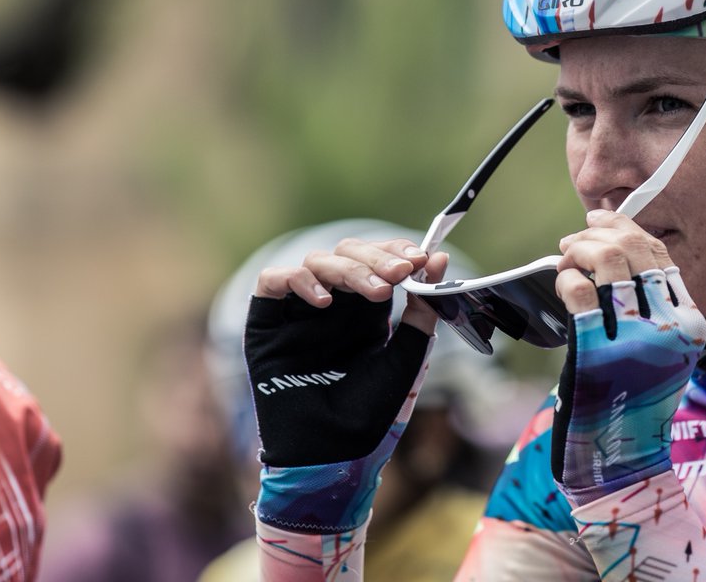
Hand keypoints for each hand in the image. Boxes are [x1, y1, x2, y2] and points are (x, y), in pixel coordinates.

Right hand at [245, 237, 446, 532]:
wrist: (331, 453)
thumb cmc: (368, 413)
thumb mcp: (404, 358)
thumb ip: (420, 313)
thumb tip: (439, 263)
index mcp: (363, 311)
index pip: (375, 260)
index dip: (395, 251)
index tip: (421, 259)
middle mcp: (331, 305)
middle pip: (346, 253)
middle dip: (377, 257)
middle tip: (402, 272)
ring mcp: (298, 311)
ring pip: (316, 261)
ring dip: (350, 270)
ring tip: (378, 292)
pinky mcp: (266, 323)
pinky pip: (272, 281)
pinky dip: (299, 281)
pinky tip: (326, 303)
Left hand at [550, 210, 705, 506]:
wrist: (625, 458)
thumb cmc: (637, 399)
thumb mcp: (664, 350)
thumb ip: (653, 304)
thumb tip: (616, 248)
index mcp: (690, 322)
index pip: (661, 255)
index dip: (627, 227)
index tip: (602, 219)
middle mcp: (669, 327)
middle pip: (635, 251)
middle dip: (599, 232)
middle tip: (576, 236)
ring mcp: (634, 340)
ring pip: (609, 264)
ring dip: (581, 248)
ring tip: (566, 254)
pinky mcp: (597, 354)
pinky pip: (580, 295)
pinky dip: (567, 278)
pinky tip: (562, 282)